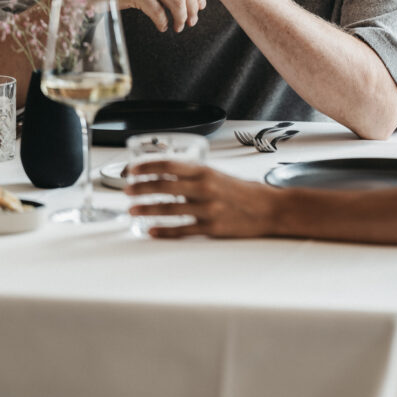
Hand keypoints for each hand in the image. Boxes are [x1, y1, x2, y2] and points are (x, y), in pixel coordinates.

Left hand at [125, 161, 277, 237]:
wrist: (270, 209)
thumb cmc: (245, 192)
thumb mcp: (219, 176)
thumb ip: (195, 176)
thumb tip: (167, 176)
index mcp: (206, 171)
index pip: (169, 165)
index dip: (147, 166)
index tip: (133, 169)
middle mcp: (205, 188)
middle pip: (164, 186)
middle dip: (141, 188)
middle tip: (127, 190)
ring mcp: (208, 209)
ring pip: (169, 208)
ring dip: (147, 209)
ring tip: (133, 210)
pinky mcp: (211, 228)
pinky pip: (182, 230)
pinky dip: (164, 231)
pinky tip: (152, 231)